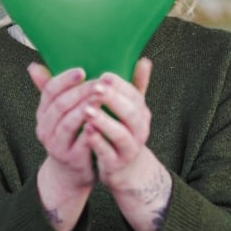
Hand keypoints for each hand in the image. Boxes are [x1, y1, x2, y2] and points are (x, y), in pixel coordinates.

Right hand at [28, 63, 96, 191]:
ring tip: (101, 98)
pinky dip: (91, 130)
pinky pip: (81, 142)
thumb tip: (33, 66)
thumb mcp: (58, 113)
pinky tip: (102, 121)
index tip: (82, 70)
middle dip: (80, 91)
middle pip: (60, 105)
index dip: (65, 79)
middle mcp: (45, 128)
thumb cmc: (70, 135)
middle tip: (98, 82)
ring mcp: (57, 145)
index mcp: (43, 113)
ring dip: (85, 108)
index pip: (49, 91)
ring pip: (68, 123)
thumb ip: (52, 90)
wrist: (72, 171)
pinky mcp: (71, 158)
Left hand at [83, 57, 153, 192]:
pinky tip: (86, 131)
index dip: (120, 85)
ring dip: (104, 121)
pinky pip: (108, 153)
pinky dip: (98, 142)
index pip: (134, 95)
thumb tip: (145, 60)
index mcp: (141, 112)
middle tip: (95, 87)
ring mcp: (129, 148)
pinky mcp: (116, 164)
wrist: (127, 170)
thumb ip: (136, 85)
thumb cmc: (124, 130)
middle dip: (113, 99)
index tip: (104, 75)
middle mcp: (139, 130)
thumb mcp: (132, 109)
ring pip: (120, 134)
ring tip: (87, 109)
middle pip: (130, 112)